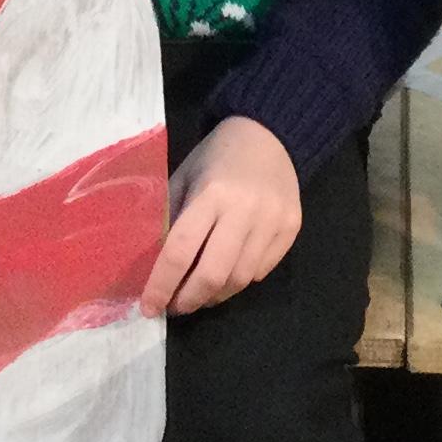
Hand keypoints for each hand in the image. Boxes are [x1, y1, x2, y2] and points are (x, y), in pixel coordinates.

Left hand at [144, 116, 299, 317]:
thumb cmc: (217, 155)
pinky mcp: (292, 228)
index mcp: (211, 194)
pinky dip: (239, 281)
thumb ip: (171, 217)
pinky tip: (227, 274)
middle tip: (175, 307)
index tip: (149, 307)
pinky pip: (261, 271)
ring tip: (199, 295)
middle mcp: (245, 210)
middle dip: (189, 299)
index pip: (180, 251)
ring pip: (240, 279)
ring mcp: (273, 221)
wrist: (270, 134)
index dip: (162, 285)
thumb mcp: (185, 177)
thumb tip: (154, 266)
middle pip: (213, 274)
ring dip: (214, 295)